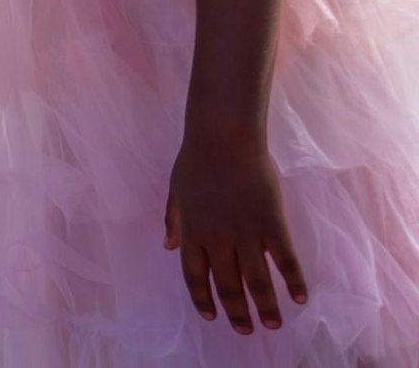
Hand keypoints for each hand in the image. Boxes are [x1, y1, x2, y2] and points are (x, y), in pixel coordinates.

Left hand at [165, 130, 307, 334]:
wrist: (224, 136)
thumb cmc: (198, 159)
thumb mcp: (177, 189)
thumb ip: (174, 219)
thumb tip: (167, 245)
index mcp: (193, 230)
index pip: (194, 275)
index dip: (202, 298)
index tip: (212, 316)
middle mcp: (218, 238)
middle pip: (227, 284)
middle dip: (237, 312)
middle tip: (246, 331)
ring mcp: (246, 232)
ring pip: (256, 280)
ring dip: (265, 306)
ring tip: (273, 325)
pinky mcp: (272, 223)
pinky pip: (285, 259)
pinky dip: (293, 280)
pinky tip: (300, 297)